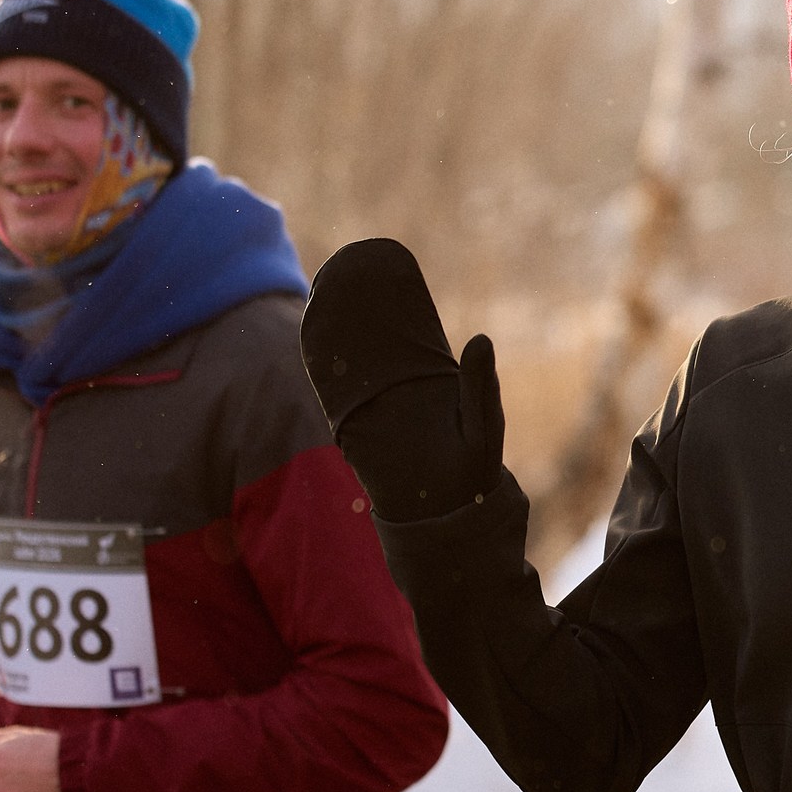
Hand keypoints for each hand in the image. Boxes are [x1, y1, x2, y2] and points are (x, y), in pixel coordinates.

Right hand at [300, 238, 504, 520]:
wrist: (448, 516)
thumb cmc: (473, 472)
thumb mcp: (482, 424)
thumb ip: (481, 386)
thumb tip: (481, 337)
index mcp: (432, 382)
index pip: (409, 339)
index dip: (394, 311)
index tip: (382, 274)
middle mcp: (400, 391)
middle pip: (372, 346)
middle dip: (354, 315)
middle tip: (340, 277)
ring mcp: (374, 409)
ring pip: (349, 365)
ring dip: (332, 337)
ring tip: (320, 301)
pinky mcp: (353, 431)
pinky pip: (332, 394)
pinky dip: (321, 368)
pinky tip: (310, 343)